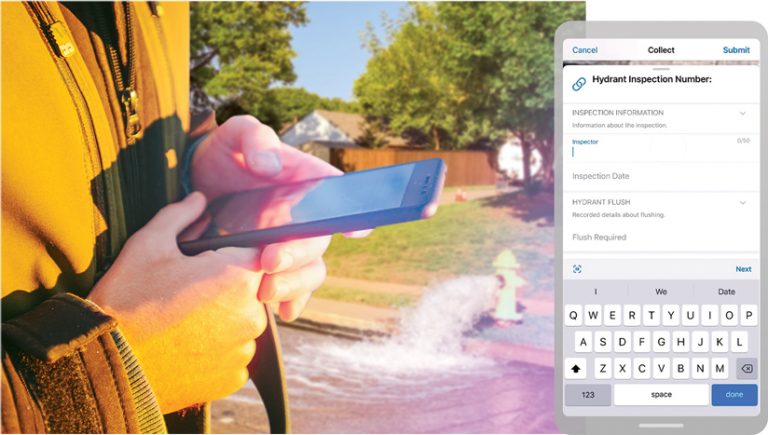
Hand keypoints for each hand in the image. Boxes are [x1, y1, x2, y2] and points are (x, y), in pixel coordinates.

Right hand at [89, 193, 264, 412]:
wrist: (106, 365)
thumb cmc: (126, 300)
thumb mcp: (149, 246)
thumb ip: (180, 216)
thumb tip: (199, 199)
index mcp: (238, 277)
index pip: (257, 255)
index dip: (231, 256)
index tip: (207, 264)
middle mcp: (252, 314)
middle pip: (251, 291)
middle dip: (226, 289)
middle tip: (186, 295)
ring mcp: (244, 349)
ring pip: (242, 324)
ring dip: (223, 321)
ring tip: (182, 323)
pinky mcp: (233, 377)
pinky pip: (233, 355)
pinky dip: (216, 351)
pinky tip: (185, 347)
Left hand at [190, 115, 368, 320]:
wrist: (194, 186)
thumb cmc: (225, 155)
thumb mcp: (235, 136)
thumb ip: (255, 139)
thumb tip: (272, 167)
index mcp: (306, 181)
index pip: (338, 195)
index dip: (352, 212)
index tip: (353, 230)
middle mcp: (306, 216)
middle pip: (318, 241)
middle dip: (297, 255)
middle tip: (268, 262)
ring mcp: (290, 243)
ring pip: (310, 270)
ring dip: (294, 284)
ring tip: (265, 291)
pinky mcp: (272, 265)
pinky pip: (294, 288)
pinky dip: (293, 302)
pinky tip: (284, 312)